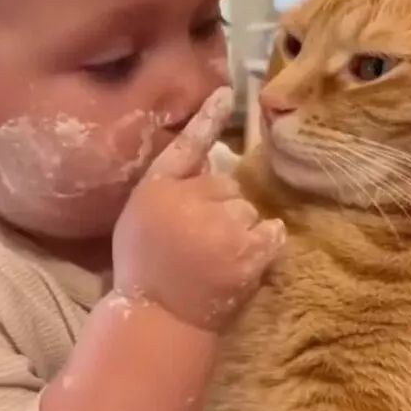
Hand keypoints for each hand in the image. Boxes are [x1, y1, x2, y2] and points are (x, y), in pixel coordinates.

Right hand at [112, 86, 285, 330]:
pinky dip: (264, 242)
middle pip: (227, 184)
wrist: (160, 317)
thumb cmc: (144, 266)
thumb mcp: (139, 216)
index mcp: (159, 189)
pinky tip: (244, 258)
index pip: (187, 145)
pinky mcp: (250, 252)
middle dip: (220, 205)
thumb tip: (206, 156)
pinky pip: (271, 231)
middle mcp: (191, 201)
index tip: (226, 92)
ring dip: (240, 227)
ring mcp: (224, 227)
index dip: (207, 117)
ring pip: (248, 209)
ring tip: (218, 255)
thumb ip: (169, 184)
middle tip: (201, 238)